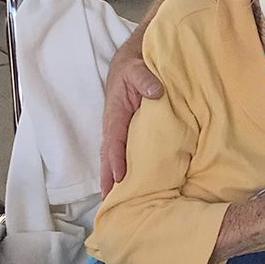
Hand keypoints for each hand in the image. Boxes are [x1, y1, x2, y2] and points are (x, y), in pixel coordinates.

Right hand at [100, 51, 162, 195]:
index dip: (116, 160)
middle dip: (108, 178)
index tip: (120, 178)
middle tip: (110, 202)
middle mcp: (115, 125)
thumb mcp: (138, 68)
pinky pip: (124, 152)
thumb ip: (145, 79)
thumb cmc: (134, 66)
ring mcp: (121, 130)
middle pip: (108, 156)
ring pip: (114, 157)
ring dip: (113, 178)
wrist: (132, 61)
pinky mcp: (129, 131)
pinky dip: (122, 169)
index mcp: (115, 114)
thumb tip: (156, 92)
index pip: (114, 141)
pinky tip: (129, 184)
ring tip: (116, 202)